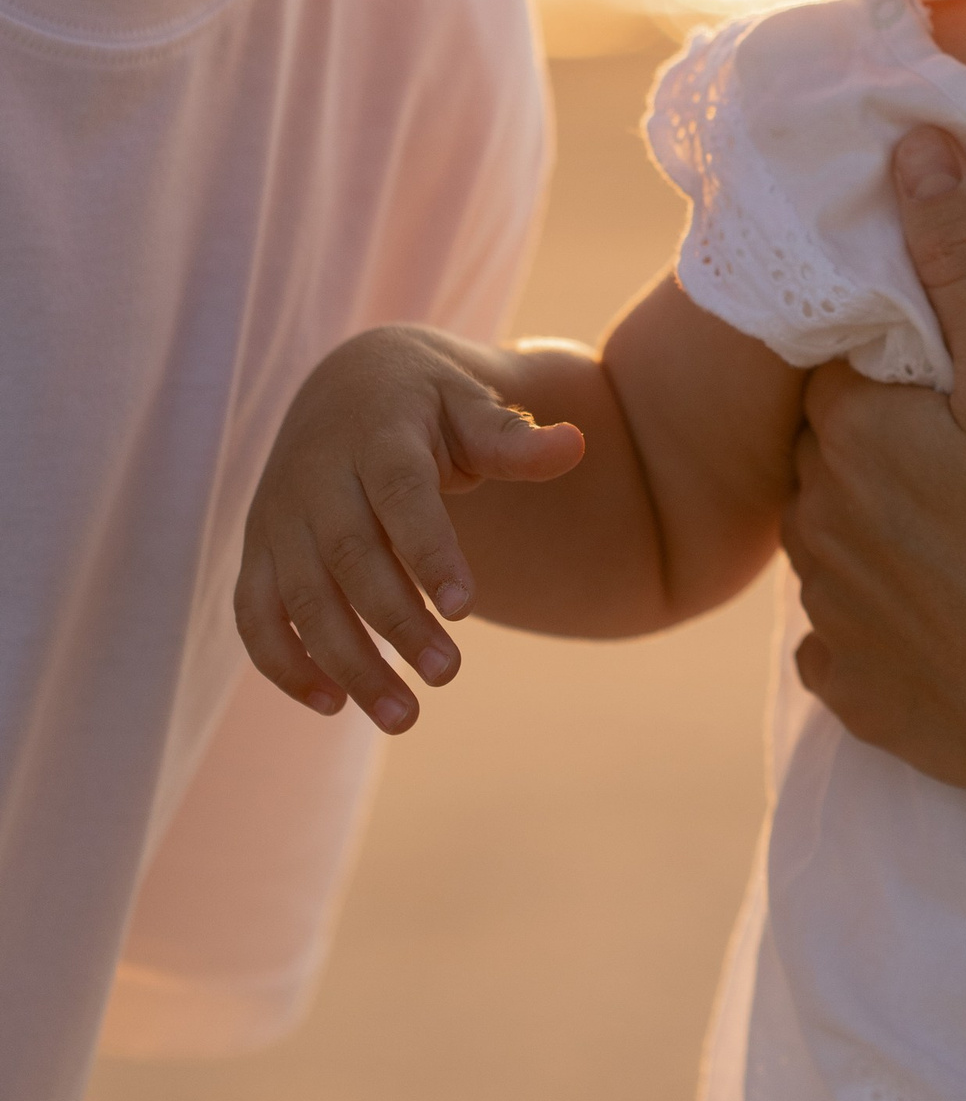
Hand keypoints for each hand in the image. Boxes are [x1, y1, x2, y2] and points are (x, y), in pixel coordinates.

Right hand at [235, 326, 582, 732]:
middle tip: (449, 676)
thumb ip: (514, 439)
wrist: (344, 385)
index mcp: (377, 437)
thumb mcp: (471, 406)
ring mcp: (280, 517)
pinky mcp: (258, 550)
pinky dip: (284, 662)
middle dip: (396, 623)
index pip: (401, 496)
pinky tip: (331, 704)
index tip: (467, 609)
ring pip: (301, 597)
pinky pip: (255, 614)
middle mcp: (317, 477)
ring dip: (346, 661)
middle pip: (350, 557)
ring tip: (403, 716)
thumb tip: (575, 447)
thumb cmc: (427, 405)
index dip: (429, 552)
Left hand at [781, 127, 965, 810]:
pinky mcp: (853, 688)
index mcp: (851, 430)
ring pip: (839, 536)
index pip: (845, 357)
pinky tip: (945, 621)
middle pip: (838, 445)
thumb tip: (910, 146)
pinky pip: (849, 637)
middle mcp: (812, 516)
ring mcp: (828, 611)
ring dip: (886, 526)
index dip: (903, 354)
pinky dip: (886, 623)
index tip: (962, 372)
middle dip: (891, 435)